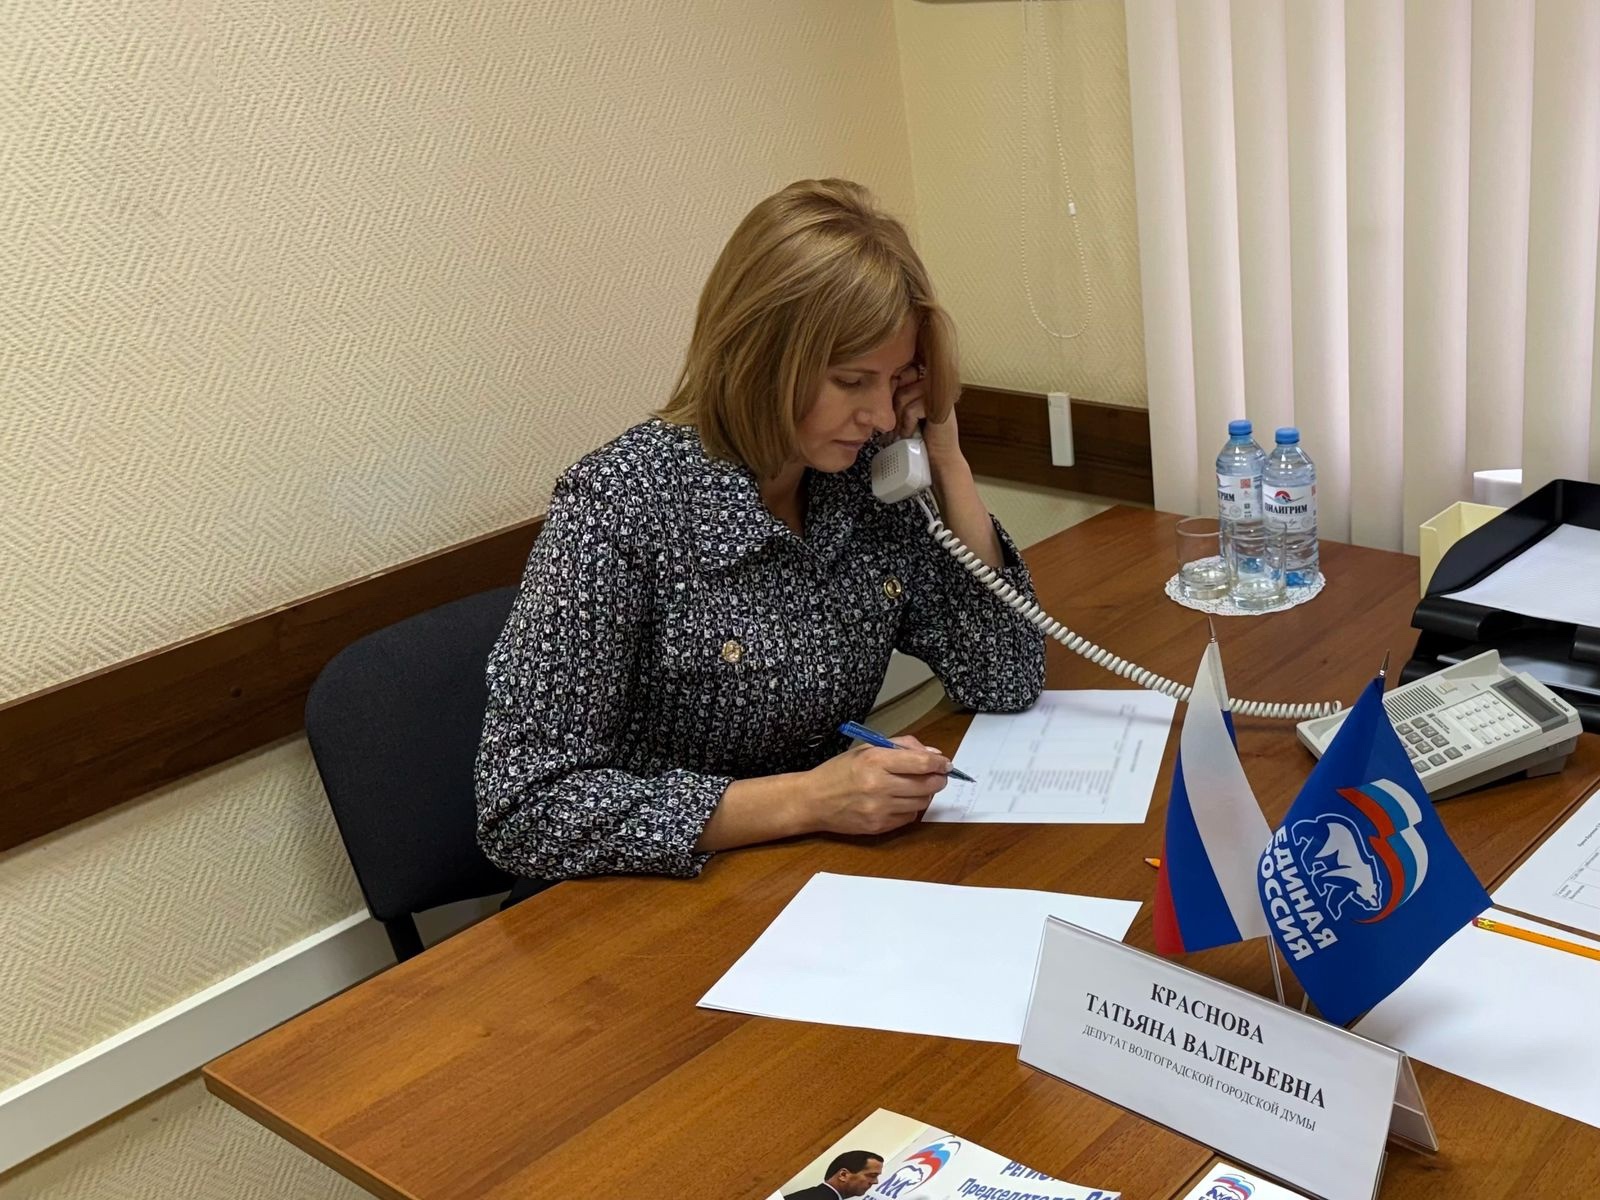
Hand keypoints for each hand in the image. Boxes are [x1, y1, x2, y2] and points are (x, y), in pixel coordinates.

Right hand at [802, 735, 950, 835]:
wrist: (813, 801)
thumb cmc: (839, 772)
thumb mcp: (866, 748)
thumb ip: (900, 747)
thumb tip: (933, 755)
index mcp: (875, 760)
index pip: (921, 763)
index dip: (939, 764)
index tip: (945, 764)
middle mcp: (879, 785)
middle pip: (927, 785)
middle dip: (938, 779)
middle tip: (937, 776)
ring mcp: (879, 808)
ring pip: (922, 803)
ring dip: (925, 794)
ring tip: (915, 787)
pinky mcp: (878, 826)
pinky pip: (909, 818)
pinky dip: (910, 809)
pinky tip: (899, 801)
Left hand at [891, 363, 962, 465]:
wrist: (941, 457)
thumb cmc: (924, 437)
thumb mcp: (908, 413)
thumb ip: (901, 398)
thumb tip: (878, 388)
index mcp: (927, 382)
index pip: (901, 375)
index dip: (892, 393)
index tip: (893, 413)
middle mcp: (934, 384)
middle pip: (899, 386)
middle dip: (894, 410)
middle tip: (896, 428)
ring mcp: (938, 394)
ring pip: (903, 397)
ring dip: (900, 419)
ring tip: (903, 432)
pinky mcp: (939, 406)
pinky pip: (911, 410)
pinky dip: (908, 425)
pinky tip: (912, 434)